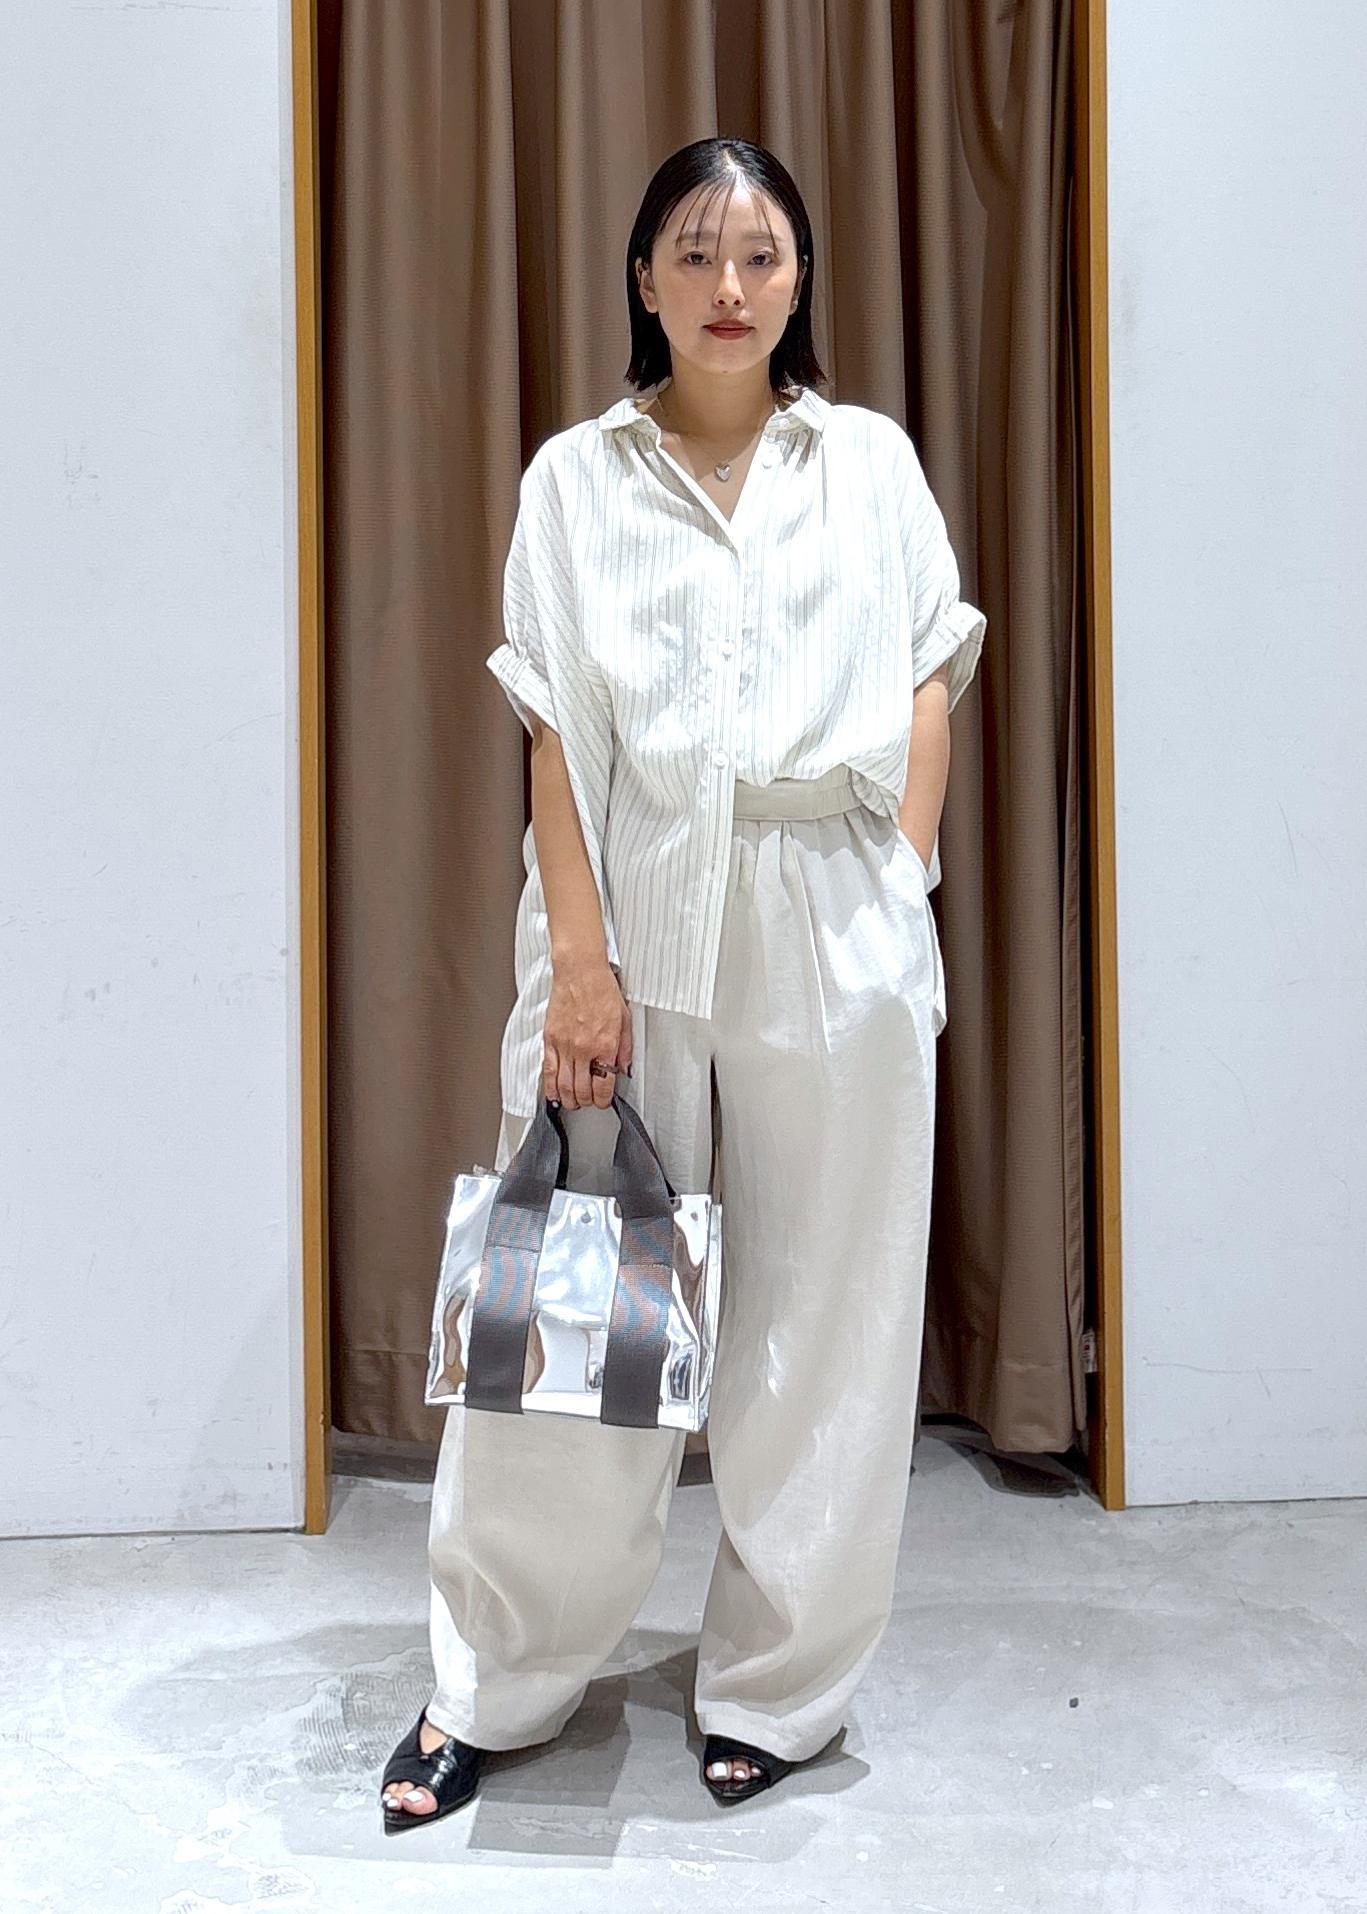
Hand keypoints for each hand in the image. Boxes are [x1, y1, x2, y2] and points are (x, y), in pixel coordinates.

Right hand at [542, 957, 632, 1109]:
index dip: (604, 1100)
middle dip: (587, 1102)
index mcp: (605, 1045)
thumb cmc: (602, 989)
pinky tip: (554, 1094)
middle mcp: (584, 1049)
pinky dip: (550, 1087)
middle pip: (582, 1090)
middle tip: (589, 1102)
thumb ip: (625, 1048)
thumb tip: (623, 1068)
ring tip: (574, 1102)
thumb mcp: (625, 1019)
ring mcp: (565, 1045)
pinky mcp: (550, 1039)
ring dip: (569, 1099)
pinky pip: (548, 1070)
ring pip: (563, 1085)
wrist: (580, 971)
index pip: (603, 1085)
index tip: (604, 1101)